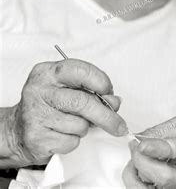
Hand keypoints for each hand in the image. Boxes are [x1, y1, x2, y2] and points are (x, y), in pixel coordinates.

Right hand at [5, 59, 127, 165]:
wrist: (18, 130)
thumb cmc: (49, 106)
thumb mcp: (69, 90)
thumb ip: (93, 92)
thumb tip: (115, 102)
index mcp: (48, 72)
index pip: (82, 71)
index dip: (102, 83)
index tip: (110, 93)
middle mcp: (39, 90)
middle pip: (83, 102)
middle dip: (107, 116)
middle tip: (119, 124)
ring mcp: (35, 114)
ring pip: (80, 124)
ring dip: (85, 128)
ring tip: (71, 124)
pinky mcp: (36, 137)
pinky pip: (71, 141)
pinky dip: (74, 140)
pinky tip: (62, 134)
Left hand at [122, 115, 175, 187]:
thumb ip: (165, 129)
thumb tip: (141, 138)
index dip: (159, 148)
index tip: (142, 145)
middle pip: (164, 177)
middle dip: (143, 162)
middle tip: (136, 148)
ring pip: (152, 188)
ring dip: (138, 171)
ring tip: (139, 158)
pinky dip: (136, 180)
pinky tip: (139, 169)